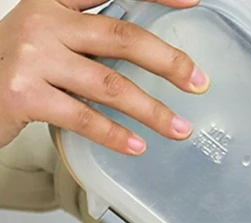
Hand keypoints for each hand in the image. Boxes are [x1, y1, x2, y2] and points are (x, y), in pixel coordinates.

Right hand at [0, 0, 209, 153]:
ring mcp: (32, 57)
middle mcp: (43, 21)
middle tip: (198, 82)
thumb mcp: (50, 40)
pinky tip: (138, 145)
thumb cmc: (16, 70)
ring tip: (180, 129)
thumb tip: (152, 56)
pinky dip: (116, 135)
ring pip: (111, 84)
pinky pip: (84, 117)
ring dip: (152, 111)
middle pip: (123, 38)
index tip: (192, 2)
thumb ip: (91, 40)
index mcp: (53, 2)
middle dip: (169, 62)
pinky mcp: (24, 94)